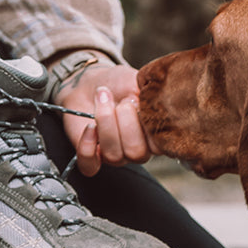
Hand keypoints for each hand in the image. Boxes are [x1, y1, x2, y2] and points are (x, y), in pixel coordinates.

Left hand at [54, 61, 152, 176]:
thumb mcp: (140, 82)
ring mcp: (115, 157)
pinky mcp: (92, 159)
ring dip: (106, 122)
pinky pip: (90, 166)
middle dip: (126, 122)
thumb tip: (159, 100)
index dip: (149, 125)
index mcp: (154, 137)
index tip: (140, 101)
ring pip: (114, 156)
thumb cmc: (118, 84)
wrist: (91, 84)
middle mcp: (137, 150)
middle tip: (122, 101)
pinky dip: (87, 145)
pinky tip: (89, 127)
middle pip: (136, 153)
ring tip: (103, 99)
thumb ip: (153, 94)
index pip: (160, 146)